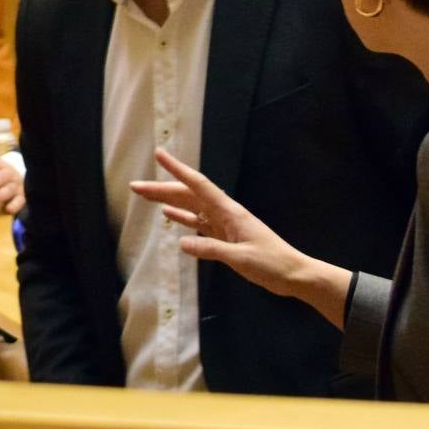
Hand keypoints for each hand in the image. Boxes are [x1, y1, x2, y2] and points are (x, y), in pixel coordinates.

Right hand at [131, 149, 352, 327]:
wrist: (293, 273)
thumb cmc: (271, 264)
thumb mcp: (241, 258)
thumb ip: (211, 250)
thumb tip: (180, 243)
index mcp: (229, 212)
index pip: (198, 185)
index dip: (177, 170)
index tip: (160, 155)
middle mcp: (224, 213)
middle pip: (188, 195)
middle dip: (162, 188)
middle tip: (135, 186)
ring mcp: (224, 224)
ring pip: (191, 207)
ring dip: (168, 200)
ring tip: (145, 196)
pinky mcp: (224, 237)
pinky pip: (198, 223)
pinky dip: (182, 217)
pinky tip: (168, 215)